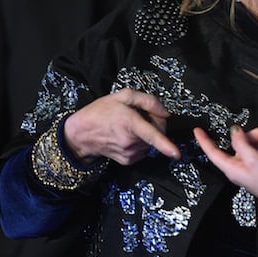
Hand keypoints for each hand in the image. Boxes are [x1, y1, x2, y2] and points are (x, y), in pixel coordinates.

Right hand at [63, 88, 178, 164]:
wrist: (82, 134)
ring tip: (130, 125)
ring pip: (151, 142)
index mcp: (130, 123)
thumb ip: (147, 100)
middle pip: (158, 133)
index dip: (166, 145)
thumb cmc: (102, 111)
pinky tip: (128, 135)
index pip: (151, 135)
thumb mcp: (122, 96)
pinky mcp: (128, 160)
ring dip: (147, 134)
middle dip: (155, 123)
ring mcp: (129, 153)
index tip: (176, 154)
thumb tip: (165, 112)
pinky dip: (141, 142)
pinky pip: (144, 150)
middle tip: (140, 115)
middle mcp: (130, 141)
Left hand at [194, 126, 257, 207]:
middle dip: (255, 136)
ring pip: (253, 144)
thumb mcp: (254, 158)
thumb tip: (234, 131)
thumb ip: (241, 142)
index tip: (197, 130)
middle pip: (240, 142)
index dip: (205, 140)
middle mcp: (240, 167)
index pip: (213, 152)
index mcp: (232, 169)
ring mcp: (252, 166)